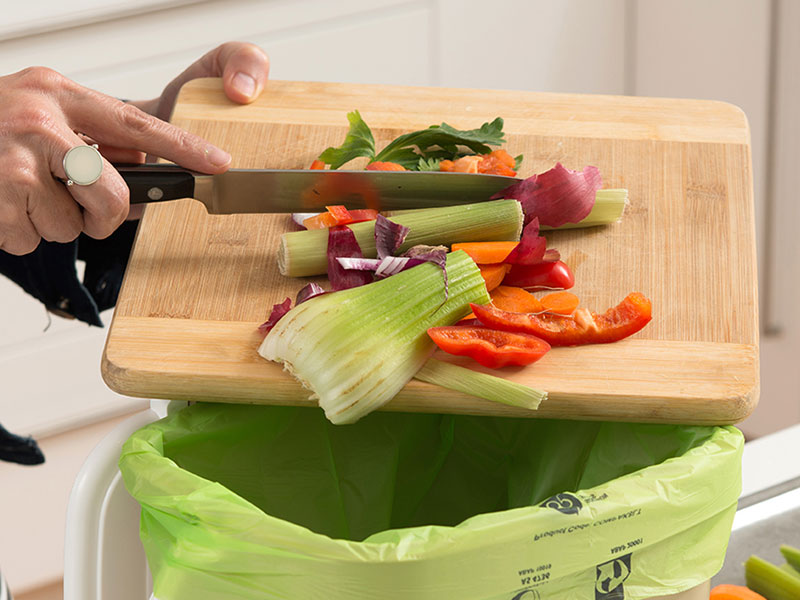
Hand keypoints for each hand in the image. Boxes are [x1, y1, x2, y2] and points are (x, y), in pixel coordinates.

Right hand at [0, 42, 268, 254]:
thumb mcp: (47, 109)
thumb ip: (95, 132)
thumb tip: (143, 163)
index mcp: (60, 96)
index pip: (136, 124)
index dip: (182, 147)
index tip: (219, 163)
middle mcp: (39, 125)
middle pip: (111, 196)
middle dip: (105, 216)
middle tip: (86, 210)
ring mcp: (13, 162)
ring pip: (69, 227)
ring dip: (52, 223)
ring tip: (24, 194)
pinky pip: (31, 240)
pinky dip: (21, 233)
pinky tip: (5, 205)